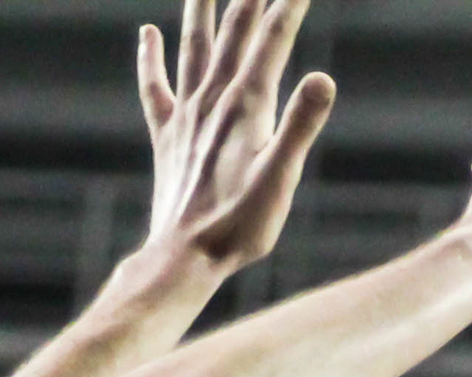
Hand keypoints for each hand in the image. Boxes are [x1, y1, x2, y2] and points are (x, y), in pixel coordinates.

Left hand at [133, 0, 336, 277]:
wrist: (184, 256)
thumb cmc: (239, 225)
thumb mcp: (281, 179)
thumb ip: (300, 126)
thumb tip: (323, 79)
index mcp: (246, 106)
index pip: (272, 40)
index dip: (289, 4)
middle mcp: (212, 100)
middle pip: (234, 31)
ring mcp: (186, 114)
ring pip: (194, 45)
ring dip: (202, 8)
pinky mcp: (168, 134)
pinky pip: (155, 85)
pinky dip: (151, 56)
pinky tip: (148, 33)